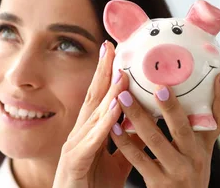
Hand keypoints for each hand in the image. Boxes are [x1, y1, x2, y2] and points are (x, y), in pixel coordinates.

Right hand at [53, 41, 142, 187]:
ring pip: (93, 115)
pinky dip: (104, 123)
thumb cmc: (92, 186)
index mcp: (89, 133)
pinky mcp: (75, 162)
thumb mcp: (116, 164)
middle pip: (92, 98)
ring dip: (107, 93)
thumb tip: (145, 128)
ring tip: (121, 72)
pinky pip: (92, 140)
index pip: (99, 99)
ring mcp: (74, 147)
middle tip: (111, 46)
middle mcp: (79, 135)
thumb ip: (127, 145)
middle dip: (102, 72)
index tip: (117, 53)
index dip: (107, 76)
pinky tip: (116, 108)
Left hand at [109, 70, 219, 187]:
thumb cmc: (184, 172)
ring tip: (123, 96)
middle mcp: (195, 157)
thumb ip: (192, 127)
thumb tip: (187, 87)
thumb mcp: (196, 152)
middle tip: (158, 86)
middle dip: (171, 107)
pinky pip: (138, 158)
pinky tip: (113, 126)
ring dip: (138, 117)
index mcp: (204, 144)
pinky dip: (125, 141)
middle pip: (184, 128)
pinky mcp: (159, 183)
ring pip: (155, 140)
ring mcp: (177, 171)